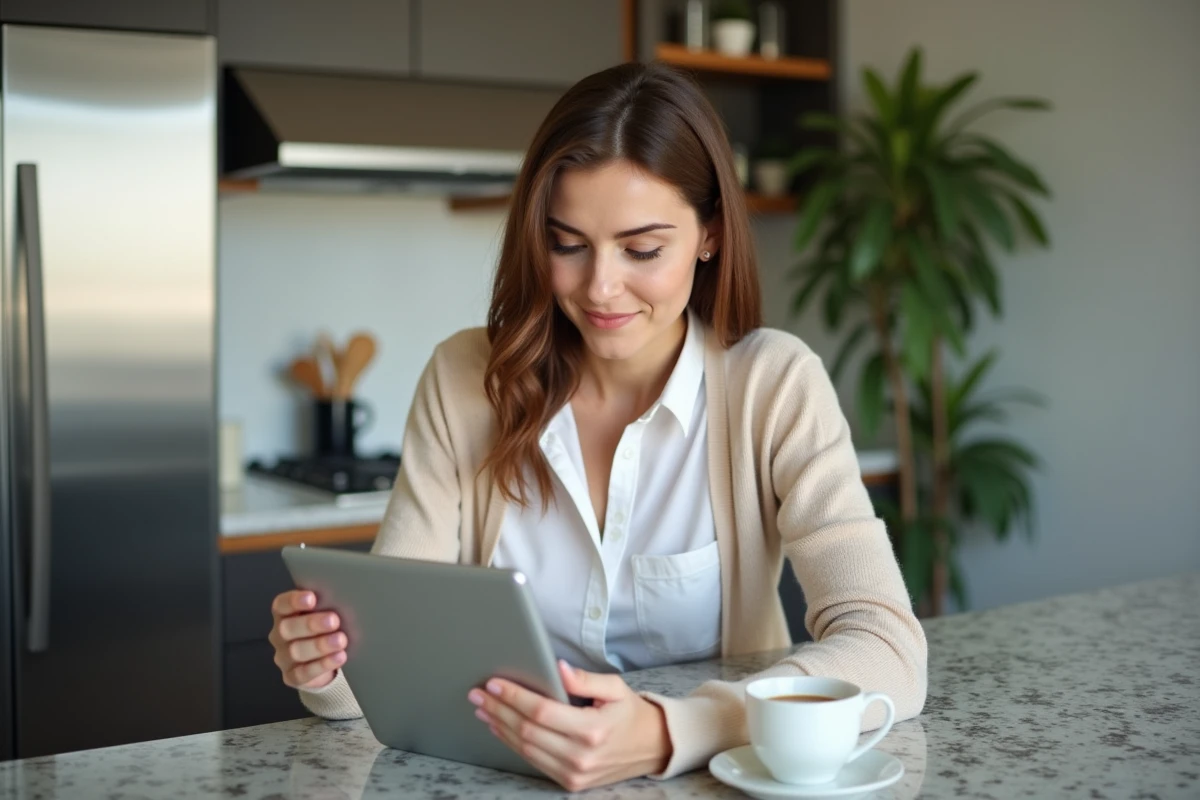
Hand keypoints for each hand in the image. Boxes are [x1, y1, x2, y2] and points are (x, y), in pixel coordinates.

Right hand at [268, 590, 346, 689]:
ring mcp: (283, 657)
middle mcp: (280, 635)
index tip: (312, 598)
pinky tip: (339, 657)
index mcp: (284, 614)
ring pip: (296, 651)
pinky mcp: (291, 676)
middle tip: (334, 620)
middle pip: (288, 628)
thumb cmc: (324, 629)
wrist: (322, 661)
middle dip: (311, 624)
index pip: (281, 605)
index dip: (294, 601)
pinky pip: (303, 673)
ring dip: (320, 645)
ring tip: (341, 640)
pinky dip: (323, 665)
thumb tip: (346, 596)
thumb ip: (327, 605)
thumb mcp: (323, 614)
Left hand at [468, 660, 671, 790]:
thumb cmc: (630, 713)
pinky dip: (512, 743)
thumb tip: (556, 668)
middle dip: (498, 709)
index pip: (541, 711)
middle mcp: (581, 756)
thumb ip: (585, 679)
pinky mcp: (570, 782)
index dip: (515, 696)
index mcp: (593, 730)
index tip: (495, 683)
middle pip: (527, 731)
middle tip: (478, 693)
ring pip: (524, 748)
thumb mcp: (615, 687)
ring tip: (483, 708)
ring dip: (499, 726)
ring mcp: (574, 773)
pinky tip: (500, 727)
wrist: (651, 747)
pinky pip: (533, 761)